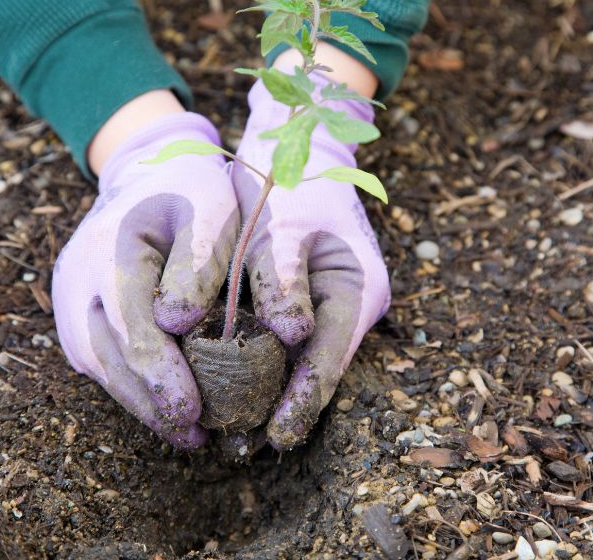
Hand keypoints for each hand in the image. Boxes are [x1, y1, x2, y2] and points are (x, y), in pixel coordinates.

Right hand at [52, 113, 238, 447]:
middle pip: (109, 355)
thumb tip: (176, 324)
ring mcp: (70, 297)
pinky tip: (162, 406)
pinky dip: (129, 385)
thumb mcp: (210, 209)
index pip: (132, 325)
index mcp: (112, 249)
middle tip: (194, 438)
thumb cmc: (190, 190)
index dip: (161, 374)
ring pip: (99, 363)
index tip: (191, 411)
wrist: (148, 171)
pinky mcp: (76, 311)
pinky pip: (97, 357)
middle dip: (150, 401)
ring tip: (184, 434)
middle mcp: (78, 278)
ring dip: (138, 402)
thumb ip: (199, 262)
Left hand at [232, 74, 390, 449]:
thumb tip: (291, 336)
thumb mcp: (283, 225)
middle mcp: (352, 303)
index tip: (276, 436)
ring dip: (274, 391)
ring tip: (238, 430)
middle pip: (320, 367)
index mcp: (358, 287)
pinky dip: (265, 364)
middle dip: (286, 406)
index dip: (304, 399)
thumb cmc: (292, 182)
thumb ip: (284, 279)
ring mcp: (333, 303)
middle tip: (246, 446)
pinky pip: (289, 342)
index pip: (330, 357)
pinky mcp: (309, 300)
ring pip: (304, 360)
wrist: (298, 146)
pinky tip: (234, 384)